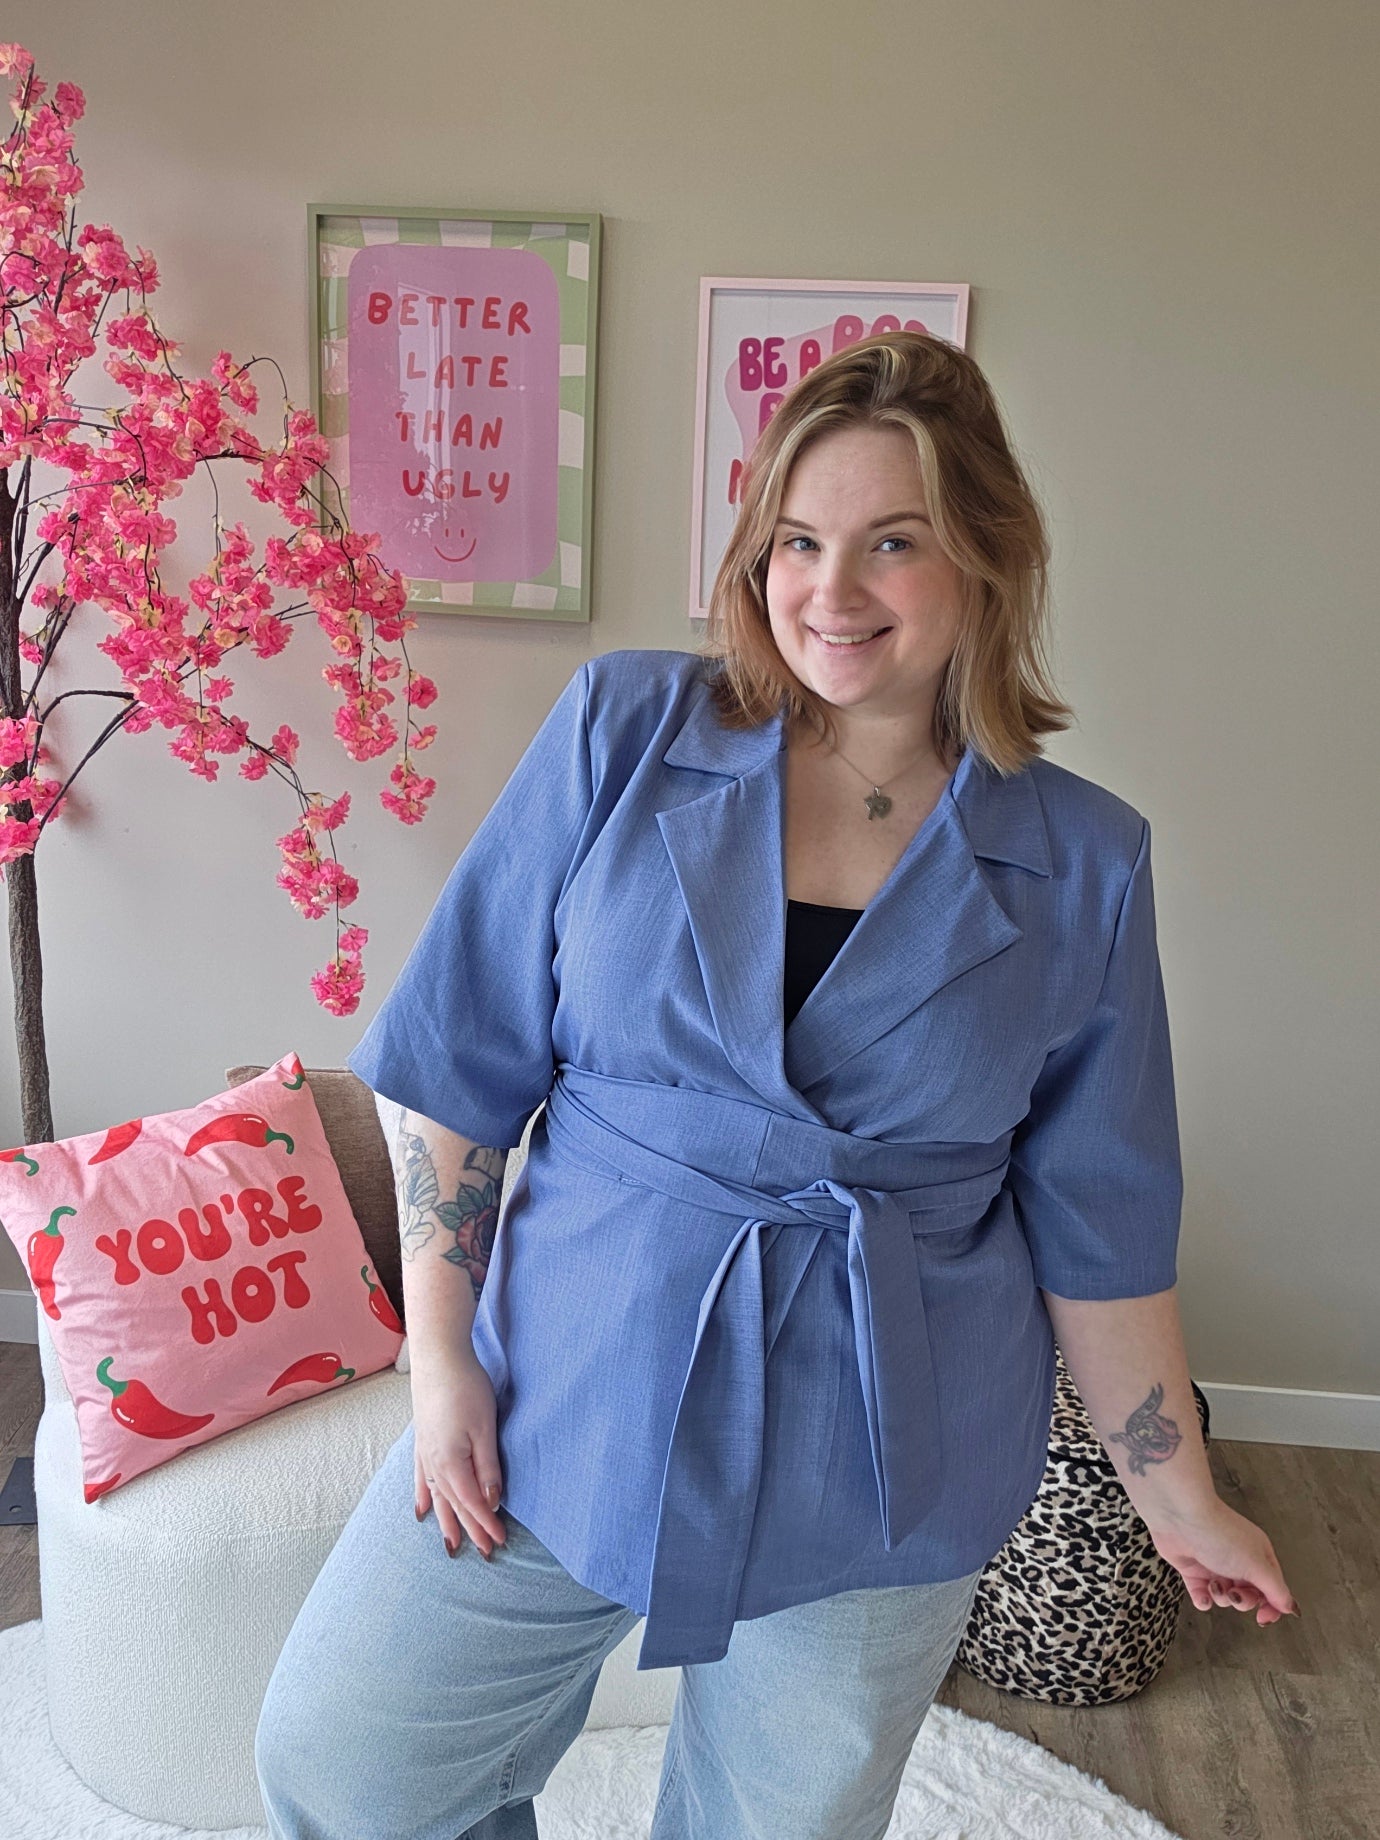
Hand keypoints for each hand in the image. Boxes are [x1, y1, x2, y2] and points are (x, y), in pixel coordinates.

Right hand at [410, 1347, 507, 1559]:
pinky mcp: (422, 1440)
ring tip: (451, 1545)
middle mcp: (434, 1463)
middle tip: (485, 1553)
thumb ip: (488, 1467)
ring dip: (446, 1521)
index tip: (500, 1542)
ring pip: (436, 1496)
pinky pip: (420, 1478)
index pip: (472, 1503)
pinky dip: (422, 1496)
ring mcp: (425, 1452)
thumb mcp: (485, 1428)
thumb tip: (490, 1502)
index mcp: (451, 1463)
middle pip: (454, 1505)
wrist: (438, 1356)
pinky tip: (421, 1510)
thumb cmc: (465, 1387)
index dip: (486, 1524)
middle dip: (470, 1529)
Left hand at [1146, 1495, 1299, 1625]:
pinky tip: (1202, 1593)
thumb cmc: (1220, 1534)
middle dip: (1243, 1600)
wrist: (1181, 1518)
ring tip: (1214, 1582)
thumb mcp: (1257, 1565)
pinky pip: (1203, 1596)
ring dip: (1221, 1596)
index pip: (1273, 1588)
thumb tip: (1290, 1607)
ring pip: (1226, 1598)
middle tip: (1235, 1593)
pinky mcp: (1194, 1570)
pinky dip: (1203, 1599)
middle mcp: (1238, 1560)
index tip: (1263, 1618)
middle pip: (1249, 1596)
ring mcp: (1215, 1565)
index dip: (1271, 1606)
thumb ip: (1275, 1589)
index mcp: (1259, 1555)